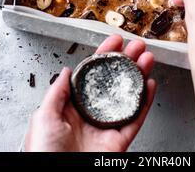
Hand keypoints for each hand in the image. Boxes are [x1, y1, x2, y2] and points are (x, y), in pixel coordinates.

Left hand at [25, 35, 155, 151]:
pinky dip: (145, 102)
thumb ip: (57, 92)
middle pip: (115, 81)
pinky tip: (150, 85)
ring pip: (129, 96)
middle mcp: (93, 113)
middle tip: (137, 46)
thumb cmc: (45, 153)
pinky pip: (136, 119)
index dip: (105, 55)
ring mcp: (107, 126)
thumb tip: (66, 70)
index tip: (114, 41)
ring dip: (139, 75)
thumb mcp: (44, 117)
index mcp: (74, 106)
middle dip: (127, 61)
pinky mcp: (119, 140)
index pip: (93, 74)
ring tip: (147, 59)